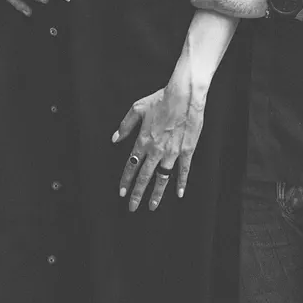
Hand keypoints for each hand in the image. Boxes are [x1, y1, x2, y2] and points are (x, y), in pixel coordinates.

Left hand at [113, 79, 205, 210]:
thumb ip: (125, 125)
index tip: (121, 193)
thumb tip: (115, 138)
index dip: (125, 180)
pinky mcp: (187, 149)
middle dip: (137, 193)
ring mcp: (172, 152)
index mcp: (143, 141)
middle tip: (131, 208)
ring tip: (152, 206)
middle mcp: (156, 150)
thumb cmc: (161, 99)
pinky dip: (181, 182)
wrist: (185, 95)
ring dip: (156, 193)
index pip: (131, 166)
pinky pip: (183, 169)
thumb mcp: (137, 108)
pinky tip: (179, 193)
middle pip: (144, 176)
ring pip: (162, 177)